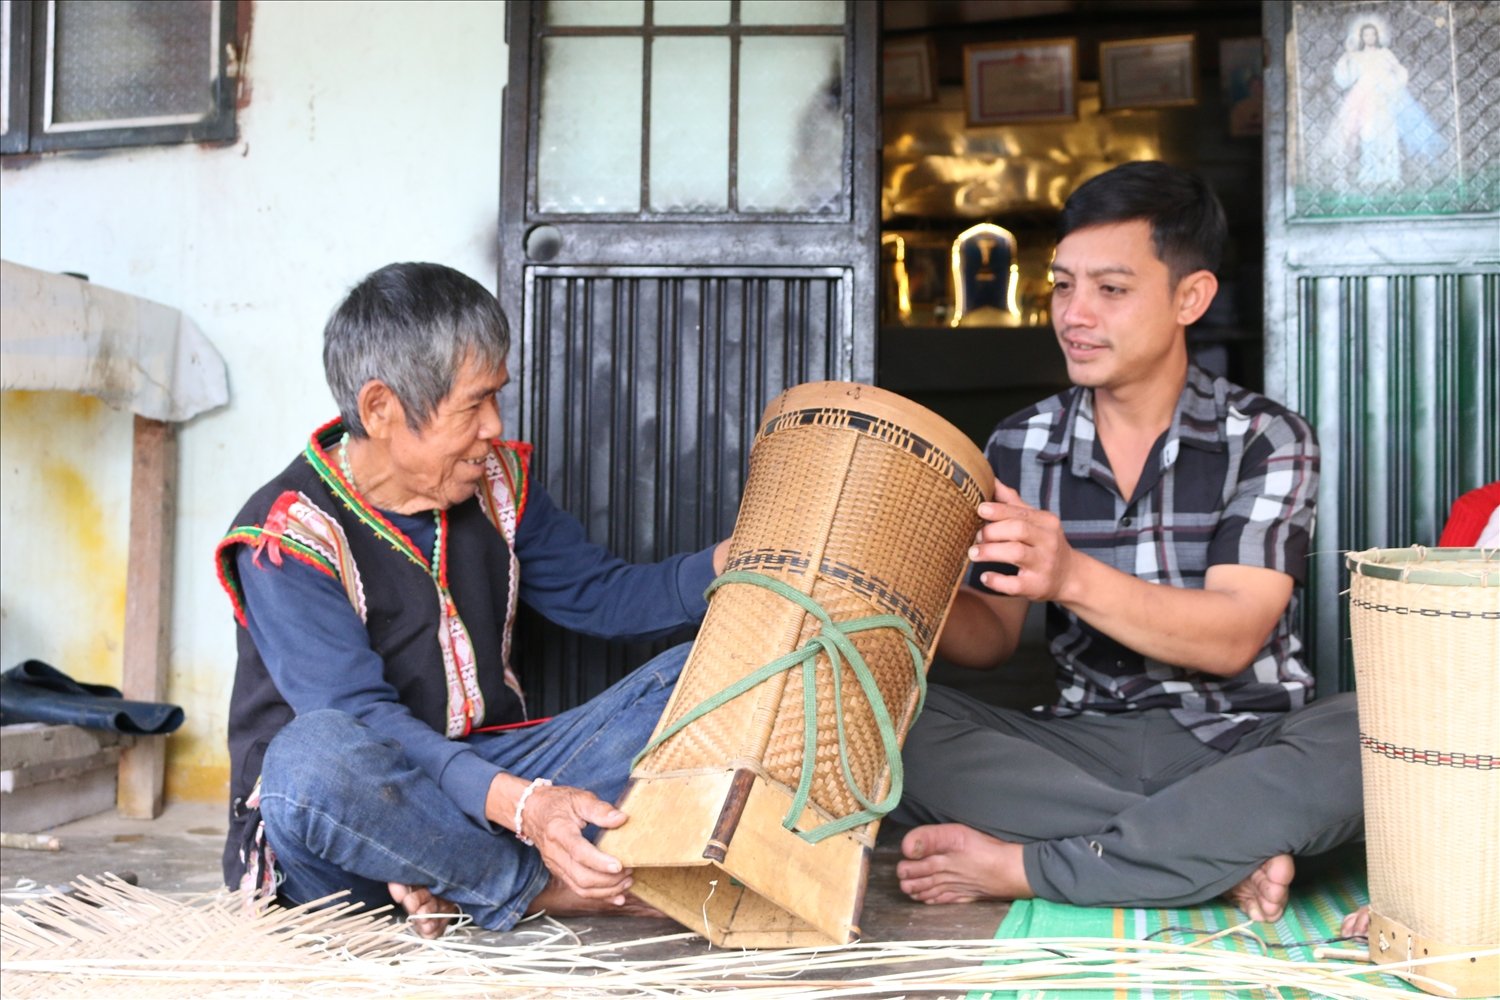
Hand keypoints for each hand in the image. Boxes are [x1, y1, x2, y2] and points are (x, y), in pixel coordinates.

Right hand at [519, 783, 635, 903]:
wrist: (532, 811)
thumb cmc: (558, 803)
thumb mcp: (579, 798)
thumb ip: (599, 809)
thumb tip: (621, 818)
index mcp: (559, 832)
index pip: (579, 852)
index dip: (599, 861)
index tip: (619, 865)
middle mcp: (555, 853)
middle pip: (581, 876)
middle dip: (608, 879)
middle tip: (629, 870)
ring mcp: (556, 866)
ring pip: (580, 888)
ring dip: (606, 890)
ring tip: (626, 882)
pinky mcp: (559, 872)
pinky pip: (578, 889)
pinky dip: (599, 895)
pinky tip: (616, 895)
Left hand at [970, 479, 1075, 603]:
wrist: (1069, 576)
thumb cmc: (1044, 544)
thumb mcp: (1035, 521)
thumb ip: (1013, 503)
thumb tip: (992, 480)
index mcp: (1047, 522)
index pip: (1020, 513)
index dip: (998, 510)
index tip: (979, 509)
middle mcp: (1048, 542)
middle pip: (1018, 529)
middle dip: (993, 531)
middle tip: (975, 536)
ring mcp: (1044, 565)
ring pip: (1016, 553)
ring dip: (990, 552)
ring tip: (973, 553)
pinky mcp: (1037, 586)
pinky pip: (1015, 584)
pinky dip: (997, 581)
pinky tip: (986, 577)